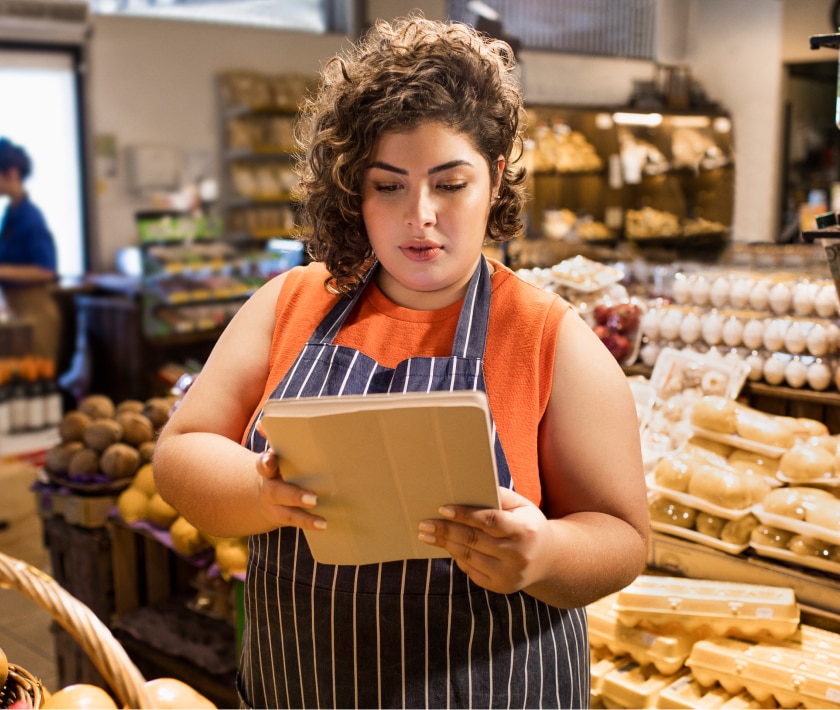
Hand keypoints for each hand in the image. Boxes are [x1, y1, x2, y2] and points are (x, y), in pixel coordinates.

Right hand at [255, 445, 326, 531]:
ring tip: (323, 520)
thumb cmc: (277, 468)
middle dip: (295, 495)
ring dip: (305, 517)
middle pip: (279, 493)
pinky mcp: (286, 518)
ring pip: (289, 514)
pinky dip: (309, 523)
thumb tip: (264, 421)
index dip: (266, 462)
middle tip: (314, 498)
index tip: (270, 459)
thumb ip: (273, 438)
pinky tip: (324, 524)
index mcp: (268, 470)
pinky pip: (297, 522)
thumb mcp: (274, 454)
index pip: (264, 465)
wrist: (262, 496)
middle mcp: (270, 490)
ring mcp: (277, 507)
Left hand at [417, 487, 551, 594]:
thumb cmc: (528, 524)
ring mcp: (509, 575)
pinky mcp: (500, 587)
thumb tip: (468, 488)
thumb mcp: (522, 506)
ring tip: (427, 534)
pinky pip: (471, 571)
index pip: (490, 522)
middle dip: (446, 531)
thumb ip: (499, 496)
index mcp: (525, 531)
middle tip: (425, 523)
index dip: (465, 515)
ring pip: (469, 557)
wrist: (548, 559)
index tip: (442, 509)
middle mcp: (518, 556)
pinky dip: (457, 557)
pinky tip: (446, 546)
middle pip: (474, 540)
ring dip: (445, 544)